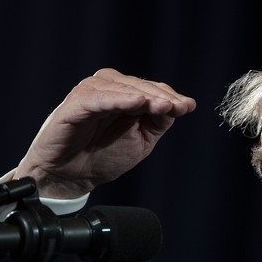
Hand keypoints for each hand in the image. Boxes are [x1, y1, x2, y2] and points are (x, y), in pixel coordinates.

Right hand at [13, 68, 196, 198]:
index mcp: (124, 95)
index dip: (171, 97)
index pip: (152, 89)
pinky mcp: (76, 104)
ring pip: (122, 88)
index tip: (189, 107)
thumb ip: (158, 121)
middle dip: (162, 97)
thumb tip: (179, 106)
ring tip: (164, 106)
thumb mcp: (141, 140)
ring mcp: (91, 93)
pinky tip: (137, 103)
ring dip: (145, 96)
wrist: (72, 176)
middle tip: (180, 107)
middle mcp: (108, 88)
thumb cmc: (103, 156)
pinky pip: (99, 98)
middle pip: (140, 86)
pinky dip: (119, 99)